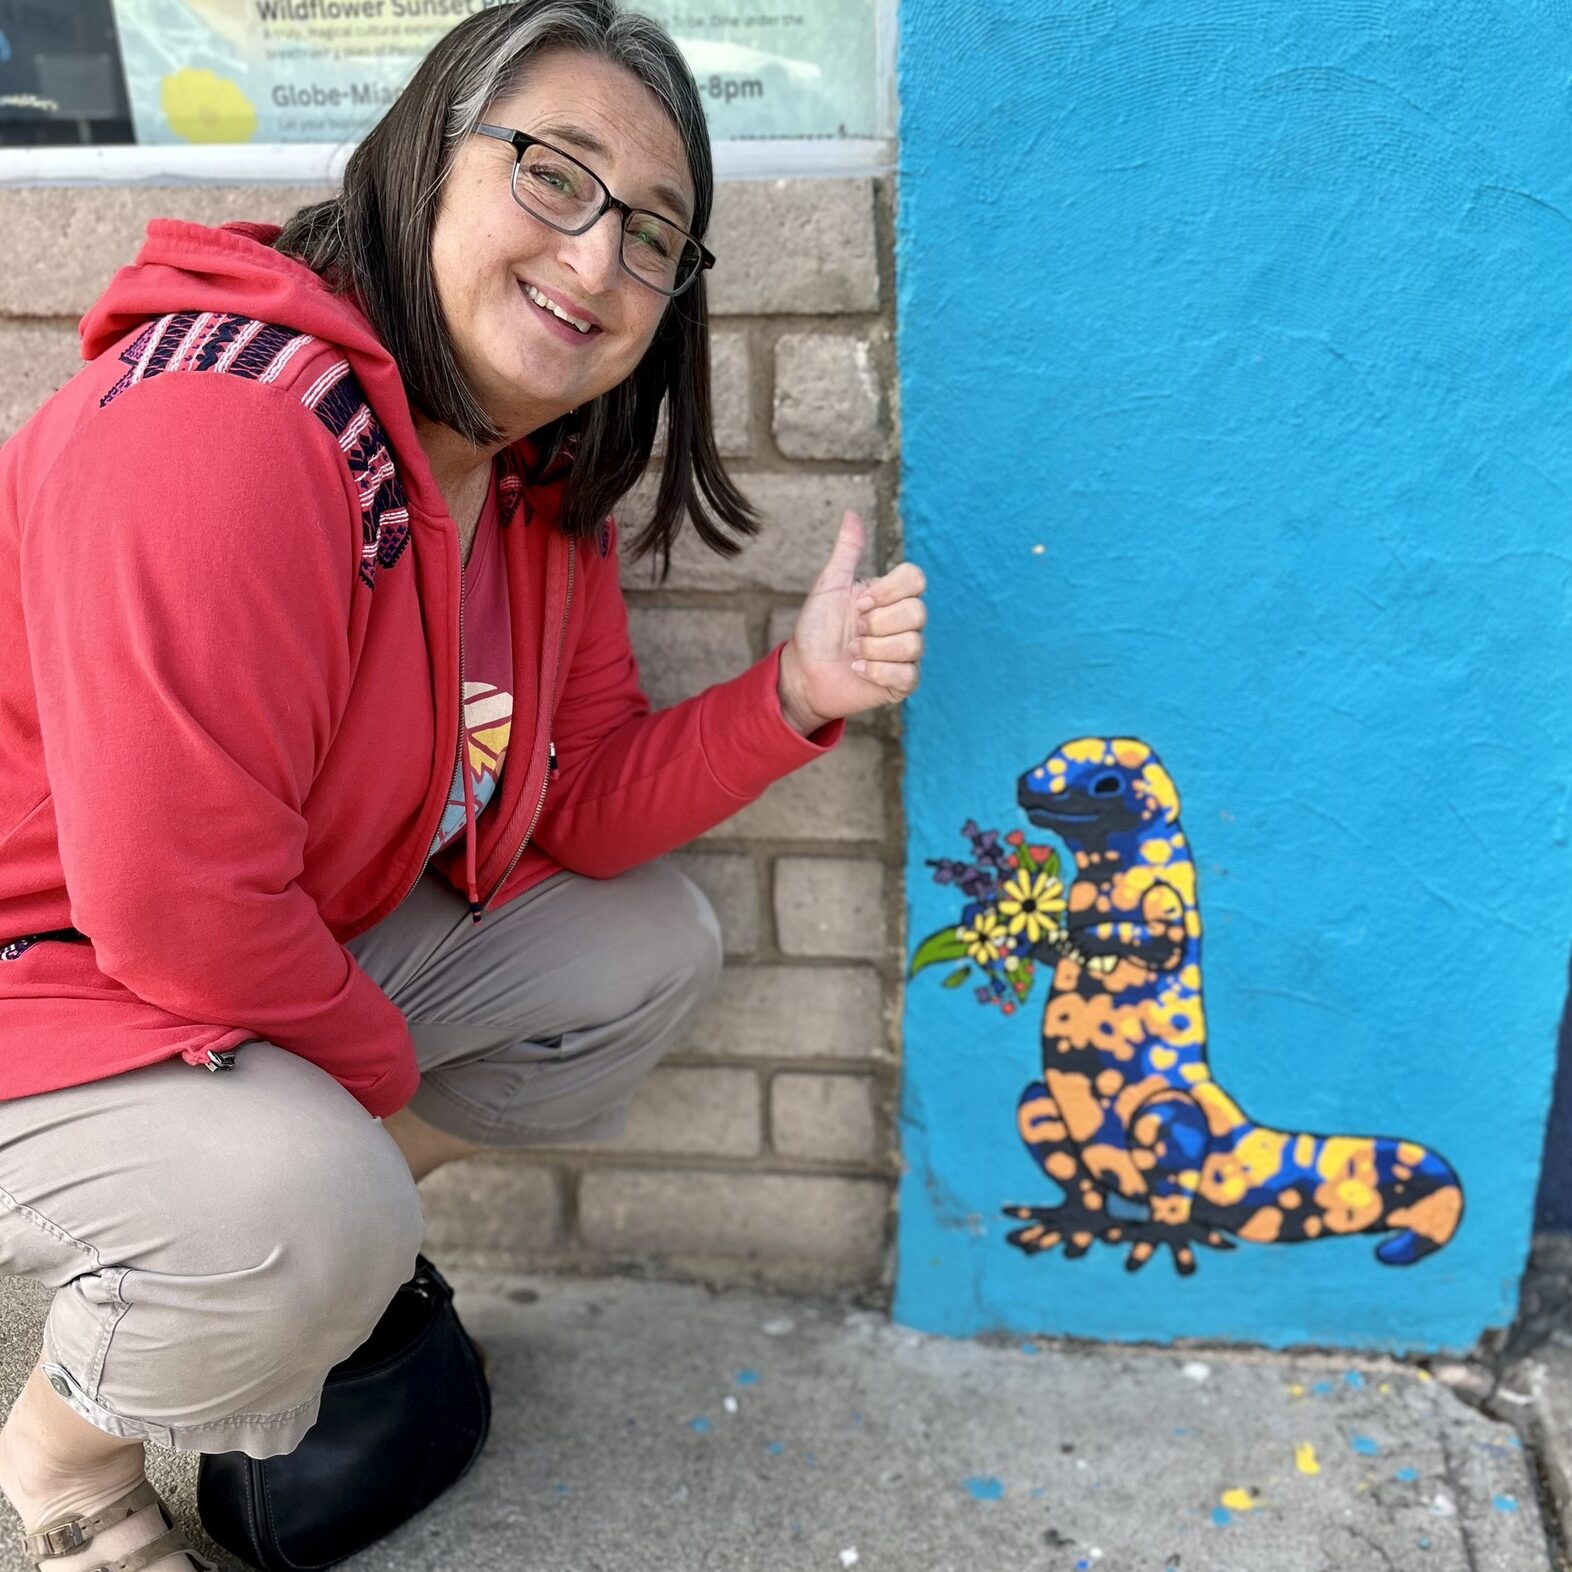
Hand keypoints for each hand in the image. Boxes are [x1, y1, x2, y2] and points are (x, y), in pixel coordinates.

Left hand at [777, 510, 926, 734]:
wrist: (802, 672)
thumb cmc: (816, 629)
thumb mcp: (829, 586)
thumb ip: (846, 552)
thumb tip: (852, 514)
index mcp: (890, 596)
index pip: (915, 579)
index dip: (887, 592)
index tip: (858, 604)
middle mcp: (903, 622)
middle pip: (917, 613)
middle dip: (876, 624)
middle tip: (852, 632)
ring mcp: (905, 653)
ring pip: (913, 644)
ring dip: (872, 650)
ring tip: (852, 653)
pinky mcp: (902, 682)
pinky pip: (907, 674)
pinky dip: (877, 672)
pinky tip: (857, 671)